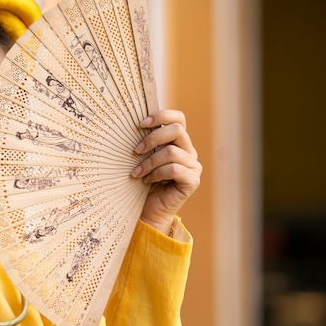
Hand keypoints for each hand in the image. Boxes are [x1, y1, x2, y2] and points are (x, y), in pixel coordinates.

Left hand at [131, 110, 201, 234]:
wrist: (149, 210)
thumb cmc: (144, 181)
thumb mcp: (144, 157)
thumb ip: (146, 142)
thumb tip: (132, 123)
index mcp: (178, 142)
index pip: (178, 118)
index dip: (161, 116)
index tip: (140, 124)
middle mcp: (189, 151)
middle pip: (177, 130)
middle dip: (152, 138)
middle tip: (136, 150)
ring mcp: (193, 166)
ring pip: (172, 152)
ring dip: (150, 162)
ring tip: (137, 172)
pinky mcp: (192, 181)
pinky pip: (174, 169)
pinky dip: (157, 173)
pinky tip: (147, 180)